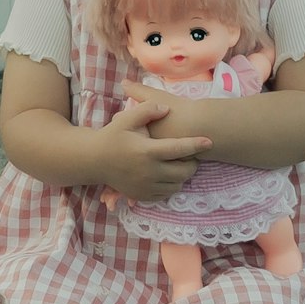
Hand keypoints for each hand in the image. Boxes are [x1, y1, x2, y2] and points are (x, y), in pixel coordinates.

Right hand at [90, 96, 210, 202]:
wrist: (94, 160)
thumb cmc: (113, 136)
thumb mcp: (126, 118)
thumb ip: (147, 110)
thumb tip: (166, 108)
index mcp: (147, 151)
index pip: (179, 148)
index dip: (196, 145)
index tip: (209, 141)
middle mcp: (148, 171)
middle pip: (183, 171)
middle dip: (192, 163)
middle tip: (190, 155)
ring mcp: (145, 186)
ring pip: (177, 185)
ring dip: (182, 175)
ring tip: (179, 164)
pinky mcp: (142, 195)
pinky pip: (165, 194)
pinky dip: (171, 185)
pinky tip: (167, 174)